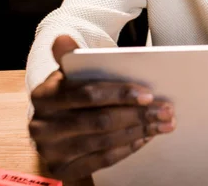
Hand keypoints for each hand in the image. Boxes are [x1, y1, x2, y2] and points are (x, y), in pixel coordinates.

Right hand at [28, 36, 175, 180]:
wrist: (54, 126)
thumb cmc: (71, 94)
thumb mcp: (70, 74)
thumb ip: (71, 57)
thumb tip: (64, 38)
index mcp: (44, 95)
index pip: (88, 94)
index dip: (120, 94)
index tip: (149, 94)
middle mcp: (42, 126)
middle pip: (100, 120)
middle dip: (138, 115)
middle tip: (166, 110)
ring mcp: (50, 151)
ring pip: (104, 141)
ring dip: (139, 132)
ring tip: (163, 124)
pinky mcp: (61, 169)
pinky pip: (101, 160)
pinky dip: (127, 149)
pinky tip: (144, 138)